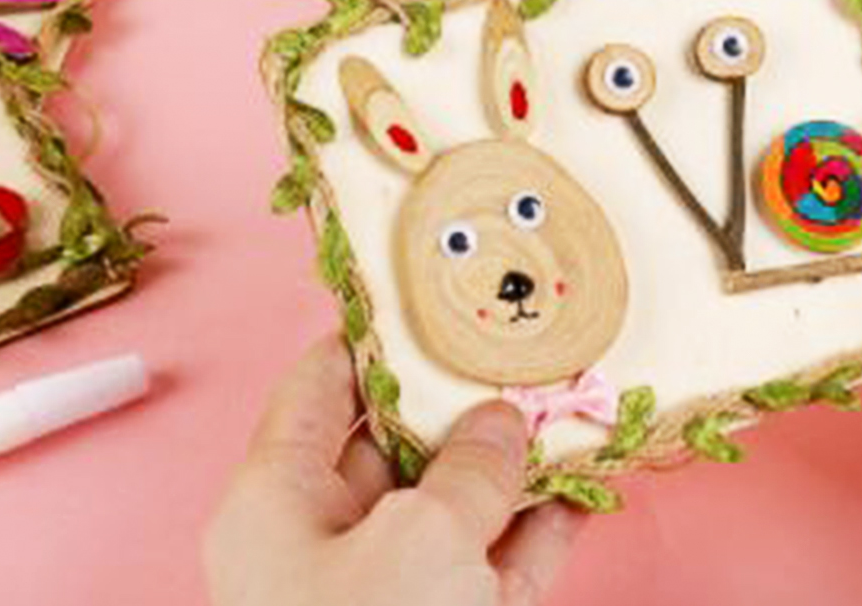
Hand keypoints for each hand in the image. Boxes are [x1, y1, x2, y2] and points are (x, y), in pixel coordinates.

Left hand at [205, 335, 583, 605]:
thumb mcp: (420, 543)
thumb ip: (468, 470)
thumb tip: (501, 423)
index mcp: (277, 501)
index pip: (322, 384)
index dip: (382, 330)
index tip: (442, 286)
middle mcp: (323, 541)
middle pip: (396, 440)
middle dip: (466, 396)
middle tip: (529, 342)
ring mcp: (383, 596)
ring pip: (452, 503)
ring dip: (515, 462)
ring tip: (575, 405)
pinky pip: (488, 567)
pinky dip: (534, 532)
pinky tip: (584, 489)